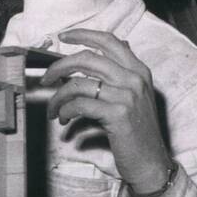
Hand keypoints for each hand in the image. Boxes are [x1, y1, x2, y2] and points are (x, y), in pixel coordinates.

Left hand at [40, 28, 172, 193]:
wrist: (150, 161)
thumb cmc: (137, 130)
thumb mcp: (137, 95)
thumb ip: (127, 70)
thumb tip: (121, 43)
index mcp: (139, 70)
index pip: (109, 41)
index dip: (83, 35)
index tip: (63, 37)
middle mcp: (134, 79)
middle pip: (86, 59)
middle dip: (58, 67)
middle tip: (46, 78)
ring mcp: (127, 96)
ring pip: (77, 83)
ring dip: (58, 97)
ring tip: (54, 110)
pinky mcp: (117, 114)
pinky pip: (79, 104)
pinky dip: (66, 111)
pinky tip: (64, 119)